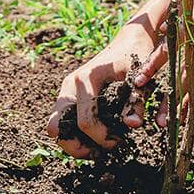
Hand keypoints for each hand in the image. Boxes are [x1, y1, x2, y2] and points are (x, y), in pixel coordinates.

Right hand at [44, 20, 154, 158]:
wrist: (128, 41)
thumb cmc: (135, 58)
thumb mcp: (139, 78)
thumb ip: (136, 101)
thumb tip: (132, 125)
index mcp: (85, 79)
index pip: (85, 120)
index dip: (101, 138)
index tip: (119, 141)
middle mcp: (70, 84)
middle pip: (58, 126)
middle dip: (77, 146)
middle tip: (99, 152)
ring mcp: (67, 89)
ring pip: (55, 125)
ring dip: (72, 142)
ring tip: (94, 150)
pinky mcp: (69, 94)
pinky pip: (61, 120)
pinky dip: (72, 134)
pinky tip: (93, 140)